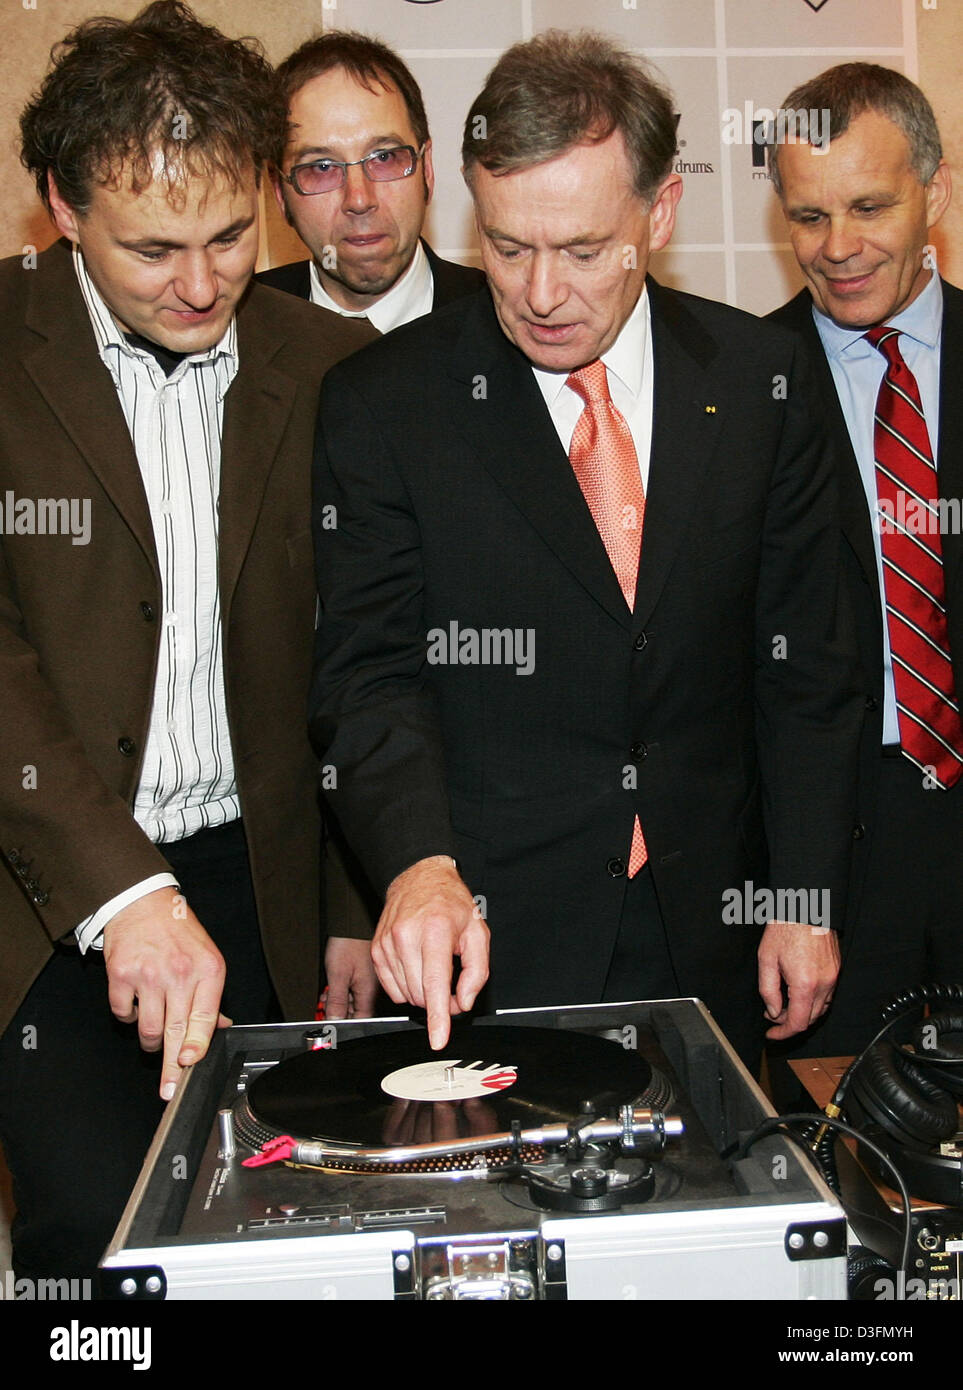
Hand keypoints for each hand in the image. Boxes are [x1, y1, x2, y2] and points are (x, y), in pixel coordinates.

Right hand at [102, 887, 229, 1099]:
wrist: (143, 903)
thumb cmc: (178, 931)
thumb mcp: (206, 957)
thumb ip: (211, 996)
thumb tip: (219, 1029)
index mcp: (207, 970)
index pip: (204, 1018)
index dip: (196, 1046)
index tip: (188, 1064)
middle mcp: (178, 973)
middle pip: (175, 1031)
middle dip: (171, 1066)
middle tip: (169, 1089)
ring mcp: (148, 975)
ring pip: (147, 1029)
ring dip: (150, 1039)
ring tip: (154, 1031)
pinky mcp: (121, 975)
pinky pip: (123, 1013)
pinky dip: (128, 1016)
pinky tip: (136, 1003)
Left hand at [324, 936, 378, 1018]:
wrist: (352, 924)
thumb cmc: (349, 944)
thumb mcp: (337, 975)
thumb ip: (337, 1002)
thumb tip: (334, 1021)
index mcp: (369, 993)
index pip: (360, 1021)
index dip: (345, 1025)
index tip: (331, 1024)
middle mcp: (372, 990)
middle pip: (356, 1012)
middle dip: (339, 1012)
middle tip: (326, 1005)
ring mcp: (369, 983)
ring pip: (354, 1002)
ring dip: (339, 1002)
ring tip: (327, 995)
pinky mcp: (365, 976)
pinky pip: (354, 991)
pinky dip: (342, 992)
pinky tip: (333, 987)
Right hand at [373, 855, 489, 1049]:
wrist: (418, 878)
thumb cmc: (450, 904)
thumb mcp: (477, 931)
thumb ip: (477, 971)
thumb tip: (463, 1002)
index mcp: (435, 931)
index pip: (435, 984)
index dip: (437, 1017)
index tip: (438, 1039)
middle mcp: (406, 937)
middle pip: (422, 994)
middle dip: (440, 1000)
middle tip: (453, 983)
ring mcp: (387, 944)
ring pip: (406, 995)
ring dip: (423, 994)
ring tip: (434, 968)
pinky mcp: (376, 950)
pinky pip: (391, 988)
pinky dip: (407, 987)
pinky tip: (417, 967)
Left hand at [758, 919, 839, 1039]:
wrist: (806, 907)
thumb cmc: (785, 929)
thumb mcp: (766, 959)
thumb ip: (768, 990)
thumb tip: (773, 1012)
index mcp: (805, 984)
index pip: (797, 1023)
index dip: (782, 1033)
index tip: (771, 1035)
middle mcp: (824, 984)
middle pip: (810, 1019)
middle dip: (789, 1022)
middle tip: (772, 1014)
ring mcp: (833, 977)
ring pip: (820, 1009)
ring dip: (802, 1012)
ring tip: (783, 1003)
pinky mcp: (837, 970)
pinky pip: (827, 996)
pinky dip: (812, 1001)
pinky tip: (798, 993)